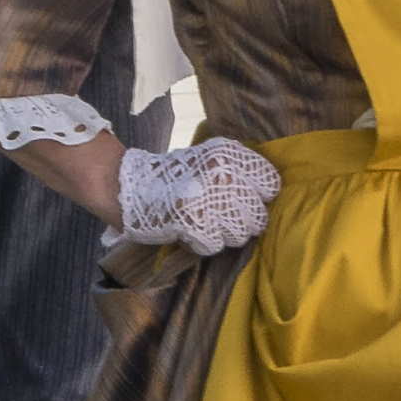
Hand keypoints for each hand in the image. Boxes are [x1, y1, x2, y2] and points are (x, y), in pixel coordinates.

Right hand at [117, 139, 282, 252]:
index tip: (242, 200)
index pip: (270, 184)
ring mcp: (206, 199)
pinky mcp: (192, 222)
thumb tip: (267, 198)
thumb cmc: (176, 177)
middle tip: (220, 217)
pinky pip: (215, 245)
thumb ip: (240, 173)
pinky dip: (203, 244)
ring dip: (223, 235)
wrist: (130, 188)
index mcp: (227, 155)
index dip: (258, 197)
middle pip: (258, 216)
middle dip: (242, 223)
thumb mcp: (209, 159)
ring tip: (204, 223)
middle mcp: (221, 174)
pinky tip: (190, 231)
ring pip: (239, 234)